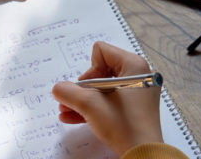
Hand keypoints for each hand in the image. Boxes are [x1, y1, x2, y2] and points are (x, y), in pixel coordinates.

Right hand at [52, 41, 162, 156]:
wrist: (142, 154)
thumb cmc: (123, 125)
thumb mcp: (89, 105)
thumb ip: (68, 91)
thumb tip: (58, 88)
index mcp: (133, 65)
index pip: (101, 52)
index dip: (89, 70)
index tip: (88, 89)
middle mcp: (137, 74)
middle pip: (100, 69)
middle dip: (83, 87)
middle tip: (75, 100)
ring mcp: (136, 92)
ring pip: (102, 88)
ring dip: (82, 98)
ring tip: (65, 109)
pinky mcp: (133, 107)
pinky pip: (109, 100)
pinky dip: (92, 107)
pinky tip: (72, 116)